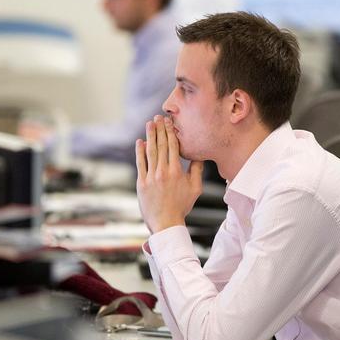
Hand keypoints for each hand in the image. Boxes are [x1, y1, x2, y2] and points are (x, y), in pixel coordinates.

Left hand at [136, 115, 203, 232]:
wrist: (166, 222)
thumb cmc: (182, 206)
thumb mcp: (195, 188)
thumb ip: (196, 170)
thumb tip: (199, 155)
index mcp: (176, 171)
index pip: (173, 146)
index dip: (170, 132)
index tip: (168, 121)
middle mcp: (163, 172)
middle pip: (161, 145)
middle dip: (159, 129)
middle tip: (158, 117)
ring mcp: (151, 177)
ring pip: (150, 152)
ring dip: (149, 136)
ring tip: (149, 124)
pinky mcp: (141, 183)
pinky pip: (140, 163)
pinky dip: (140, 152)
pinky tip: (140, 142)